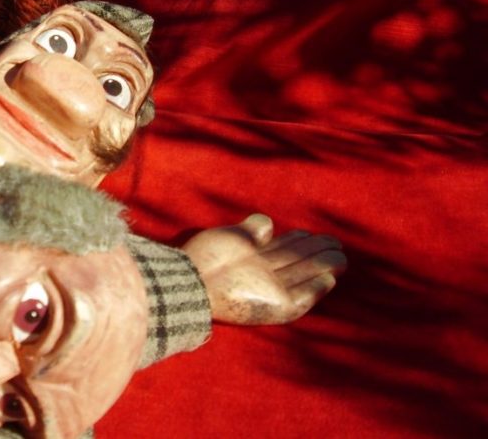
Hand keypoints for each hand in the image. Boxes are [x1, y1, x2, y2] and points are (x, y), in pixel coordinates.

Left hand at [181, 214, 345, 324]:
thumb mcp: (230, 237)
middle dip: (317, 253)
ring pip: (303, 278)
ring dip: (323, 268)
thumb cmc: (204, 257)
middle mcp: (262, 276)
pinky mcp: (274, 308)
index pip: (280, 250)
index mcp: (250, 260)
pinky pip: (300, 300)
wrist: (192, 281)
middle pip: (296, 263)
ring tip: (341, 257)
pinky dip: (314, 290)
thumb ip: (251, 230)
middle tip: (337, 244)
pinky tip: (328, 279)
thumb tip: (268, 224)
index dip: (297, 240)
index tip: (309, 232)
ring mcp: (269, 292)